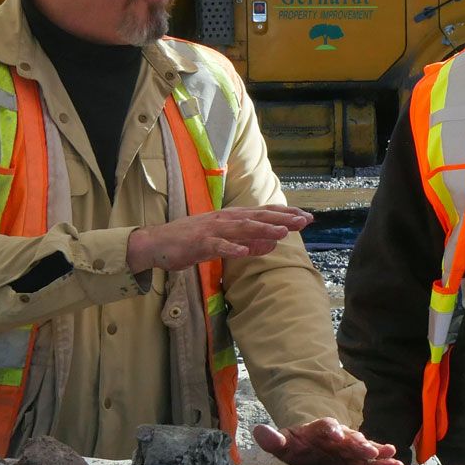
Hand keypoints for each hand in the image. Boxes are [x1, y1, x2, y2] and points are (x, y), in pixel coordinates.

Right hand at [126, 205, 313, 271]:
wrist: (157, 243)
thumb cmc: (191, 242)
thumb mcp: (225, 242)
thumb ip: (249, 243)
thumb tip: (272, 244)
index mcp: (232, 218)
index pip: (264, 213)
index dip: (286, 214)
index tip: (307, 217)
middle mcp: (225, 219)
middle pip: (258, 217)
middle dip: (283, 218)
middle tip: (305, 220)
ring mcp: (212, 230)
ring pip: (242, 228)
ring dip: (263, 229)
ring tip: (283, 232)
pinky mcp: (199, 243)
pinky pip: (217, 246)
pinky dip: (231, 248)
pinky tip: (244, 252)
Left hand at [252, 419, 404, 464]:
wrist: (310, 448)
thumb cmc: (297, 446)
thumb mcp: (282, 443)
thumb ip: (272, 439)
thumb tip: (258, 431)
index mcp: (319, 430)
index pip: (324, 426)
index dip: (329, 428)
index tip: (334, 432)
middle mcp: (338, 436)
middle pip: (349, 437)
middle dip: (358, 443)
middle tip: (368, 448)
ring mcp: (350, 447)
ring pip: (365, 447)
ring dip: (377, 451)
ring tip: (391, 454)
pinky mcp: (358, 459)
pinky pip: (373, 459)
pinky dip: (385, 461)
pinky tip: (397, 464)